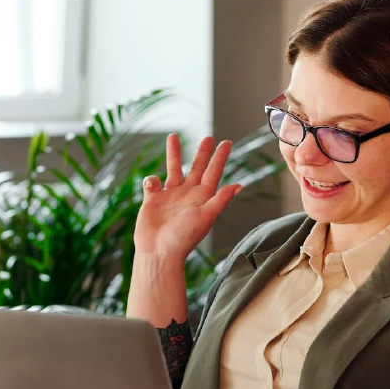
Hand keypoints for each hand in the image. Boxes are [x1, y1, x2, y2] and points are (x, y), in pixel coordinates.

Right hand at [134, 134, 241, 261]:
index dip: (220, 158)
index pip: (214, 173)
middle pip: (197, 168)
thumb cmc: (183, 237)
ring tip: (173, 137)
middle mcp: (187, 195)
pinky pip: (152, 183)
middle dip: (202, 153)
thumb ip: (220, 199)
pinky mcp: (153, 200)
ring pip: (173, 169)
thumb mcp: (205, 217)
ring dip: (174, 154)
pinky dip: (151, 180)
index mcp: (202, 198)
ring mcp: (170, 196)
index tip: (227, 142)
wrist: (159, 251)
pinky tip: (152, 185)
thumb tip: (238, 185)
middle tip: (209, 137)